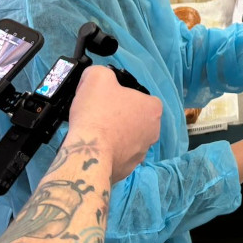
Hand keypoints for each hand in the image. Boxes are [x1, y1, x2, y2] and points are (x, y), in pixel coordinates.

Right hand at [68, 65, 161, 182]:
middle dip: (119, 117)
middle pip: (134, 118)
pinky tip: (95, 149)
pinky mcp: (128, 169)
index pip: (140, 97)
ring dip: (114, 136)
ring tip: (94, 133)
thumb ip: (101, 72)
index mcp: (153, 109)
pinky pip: (119, 156)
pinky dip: (109, 152)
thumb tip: (99, 77)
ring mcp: (142, 153)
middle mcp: (154, 131)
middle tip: (98, 115)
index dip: (121, 95)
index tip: (105, 99)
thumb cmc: (98, 112)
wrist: (88, 152)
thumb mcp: (97, 77)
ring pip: (127, 138)